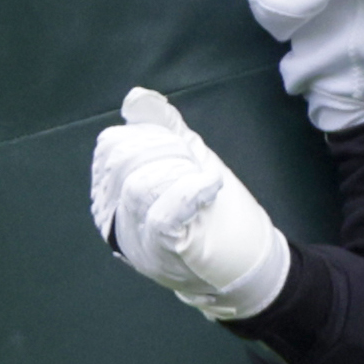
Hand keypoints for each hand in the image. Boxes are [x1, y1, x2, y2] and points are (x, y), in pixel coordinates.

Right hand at [87, 88, 291, 320]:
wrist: (251, 266)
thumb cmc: (216, 213)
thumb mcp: (188, 162)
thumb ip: (162, 128)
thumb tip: (136, 96)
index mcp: (115, 195)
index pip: (112, 146)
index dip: (151, 135)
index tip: (181, 150)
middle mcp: (116, 220)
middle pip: (122, 162)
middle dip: (167, 150)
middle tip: (195, 167)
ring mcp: (137, 241)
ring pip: (139, 185)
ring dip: (181, 171)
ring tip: (205, 183)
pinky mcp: (165, 256)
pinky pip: (161, 217)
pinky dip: (189, 192)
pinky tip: (209, 184)